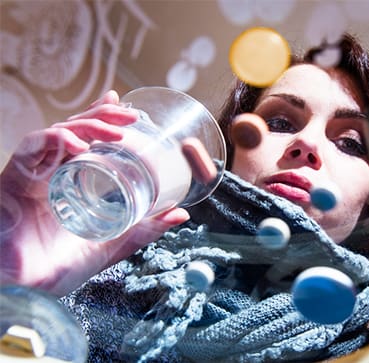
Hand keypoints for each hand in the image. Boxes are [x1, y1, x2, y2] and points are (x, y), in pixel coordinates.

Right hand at [0, 91, 188, 295]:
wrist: (22, 289)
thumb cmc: (57, 271)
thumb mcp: (110, 246)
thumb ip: (143, 230)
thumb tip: (181, 214)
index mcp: (70, 184)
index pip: (87, 141)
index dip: (104, 120)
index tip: (128, 110)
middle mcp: (50, 174)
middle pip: (74, 131)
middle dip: (102, 117)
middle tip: (129, 115)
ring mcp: (32, 175)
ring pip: (57, 134)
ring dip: (87, 127)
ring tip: (115, 133)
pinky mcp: (13, 179)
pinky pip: (31, 149)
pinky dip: (54, 141)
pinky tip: (77, 145)